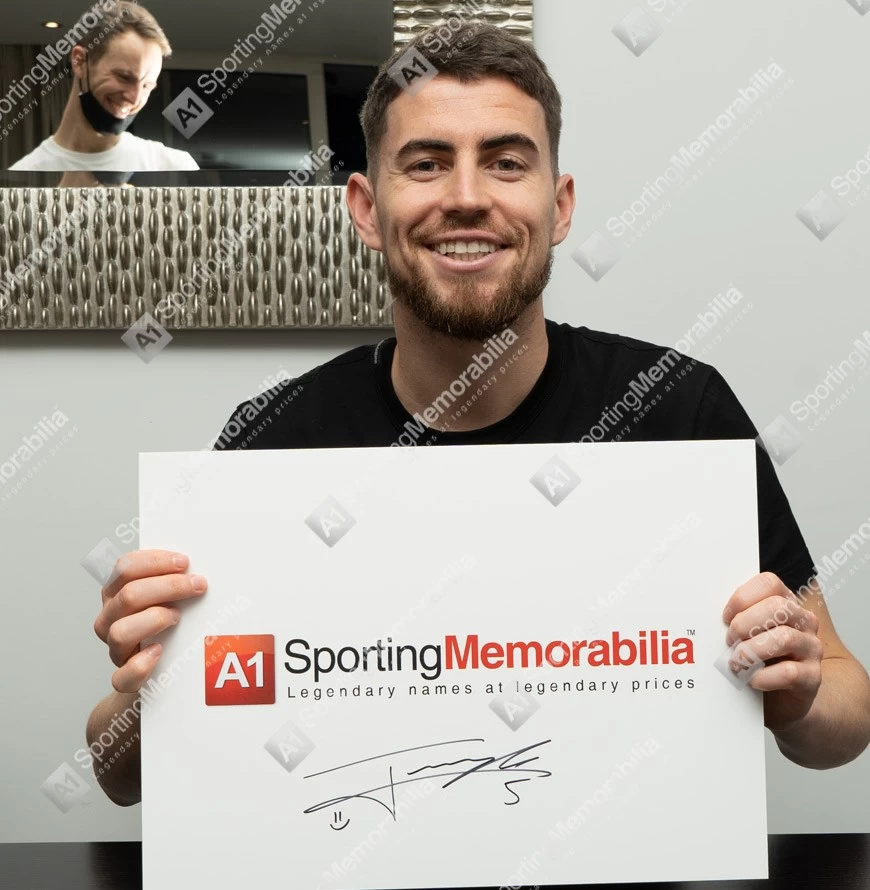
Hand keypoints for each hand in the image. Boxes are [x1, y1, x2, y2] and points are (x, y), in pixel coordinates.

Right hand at [93, 549, 207, 692]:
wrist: (160, 671)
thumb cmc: (168, 625)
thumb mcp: (167, 596)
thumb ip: (175, 579)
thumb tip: (201, 567)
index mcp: (116, 592)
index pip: (125, 568)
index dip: (155, 561)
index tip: (185, 562)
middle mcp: (110, 618)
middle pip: (129, 595)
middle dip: (168, 586)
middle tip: (198, 585)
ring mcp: (115, 648)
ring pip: (120, 631)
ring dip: (154, 619)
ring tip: (178, 617)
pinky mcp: (124, 677)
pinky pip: (122, 676)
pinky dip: (141, 664)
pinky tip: (159, 652)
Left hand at [722, 572, 822, 730]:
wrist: (780, 700)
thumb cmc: (759, 661)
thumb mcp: (747, 635)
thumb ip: (736, 621)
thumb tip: (708, 618)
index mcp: (785, 604)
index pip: (769, 583)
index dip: (742, 597)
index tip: (725, 617)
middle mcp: (803, 622)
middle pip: (777, 607)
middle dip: (744, 623)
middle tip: (729, 640)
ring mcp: (811, 648)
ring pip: (785, 638)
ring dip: (751, 650)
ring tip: (736, 663)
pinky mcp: (812, 677)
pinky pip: (790, 672)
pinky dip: (763, 676)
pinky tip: (752, 680)